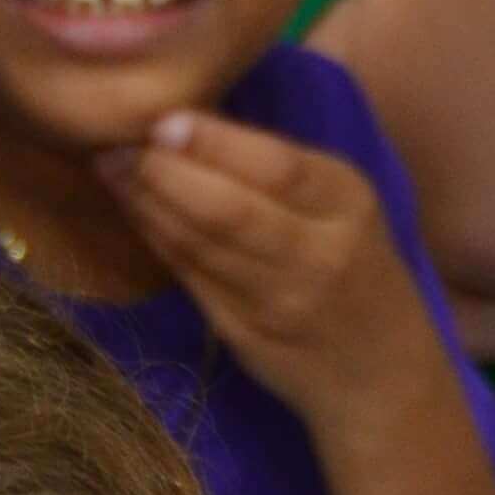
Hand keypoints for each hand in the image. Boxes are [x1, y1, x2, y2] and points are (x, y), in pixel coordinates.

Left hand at [98, 110, 446, 433]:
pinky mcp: (245, 335)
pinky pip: (191, 279)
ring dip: (147, 205)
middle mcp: (316, 255)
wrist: (383, 374)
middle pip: (229, 210)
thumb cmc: (359, 272)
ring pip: (201, 246)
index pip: (276, 167)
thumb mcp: (344, 208)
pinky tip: (135, 212)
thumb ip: (283, 171)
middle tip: (116, 146)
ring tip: (111, 170)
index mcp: (346, 205)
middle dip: (164, 174)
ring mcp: (279, 302)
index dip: (212, 143)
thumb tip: (187, 123)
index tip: (162, 120)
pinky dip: (158, 241)